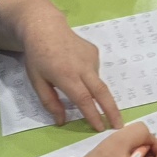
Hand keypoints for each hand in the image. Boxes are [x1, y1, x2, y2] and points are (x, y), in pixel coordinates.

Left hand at [19, 6, 122, 130]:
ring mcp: (91, 58)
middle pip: (101, 92)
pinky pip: (94, 71)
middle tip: (119, 126)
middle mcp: (82, 67)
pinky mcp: (94, 52)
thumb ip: (50, 102)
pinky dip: (89, 78)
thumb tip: (62, 121)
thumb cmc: (37, 57)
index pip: (84, 99)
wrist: (46, 28)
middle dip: (112, 110)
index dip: (93, 115)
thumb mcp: (36, 81)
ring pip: (97, 82)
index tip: (101, 128)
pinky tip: (76, 70)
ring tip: (74, 82)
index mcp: (66, 76)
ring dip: (95, 93)